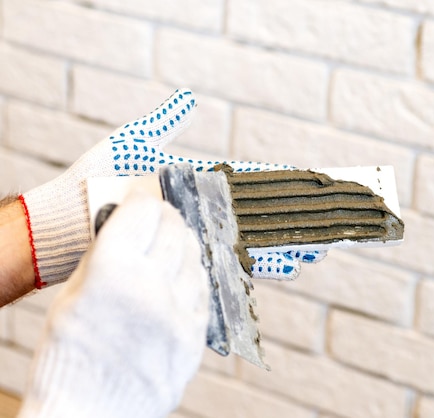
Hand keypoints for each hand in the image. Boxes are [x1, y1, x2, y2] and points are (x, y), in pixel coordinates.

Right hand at [18, 192, 208, 417]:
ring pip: (195, 256)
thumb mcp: (70, 297)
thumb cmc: (69, 358)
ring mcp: (178, 313)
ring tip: (170, 245)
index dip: (142, 198)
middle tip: (159, 215)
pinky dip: (193, 277)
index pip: (142, 211)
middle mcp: (151, 287)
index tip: (142, 195)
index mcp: (112, 272)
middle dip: (165, 216)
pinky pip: (203, 292)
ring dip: (183, 244)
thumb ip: (103, 257)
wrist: (87, 414)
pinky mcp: (195, 336)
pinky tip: (182, 276)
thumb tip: (126, 226)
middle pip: (174, 228)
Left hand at [21, 88, 324, 287]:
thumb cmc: (103, 177)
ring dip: (292, 244)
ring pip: (260, 241)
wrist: (75, 215)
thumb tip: (189, 100)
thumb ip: (166, 123)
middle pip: (266, 216)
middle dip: (301, 220)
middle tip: (334, 224)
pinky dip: (267, 264)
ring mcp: (203, 236)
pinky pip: (238, 263)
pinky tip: (290, 265)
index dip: (287, 183)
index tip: (316, 182)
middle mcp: (209, 213)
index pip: (257, 181)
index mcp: (203, 184)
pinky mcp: (193, 257)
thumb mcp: (137, 143)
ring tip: (321, 248)